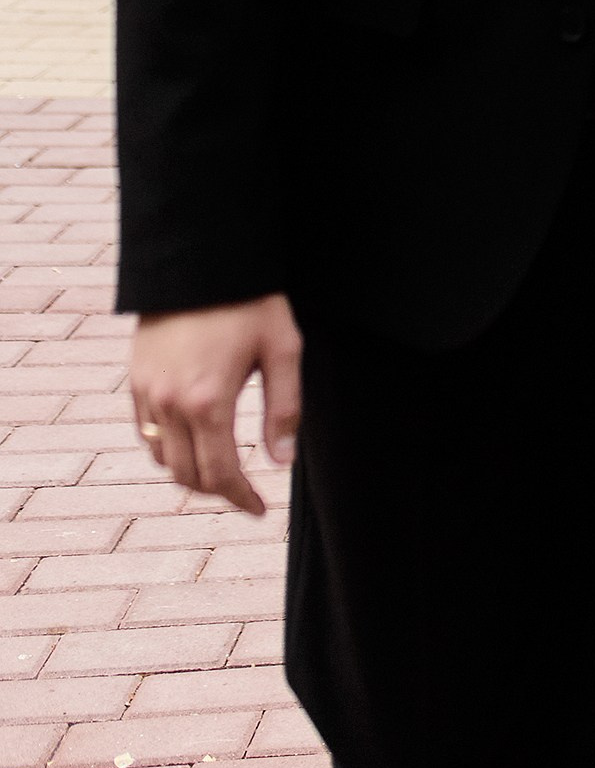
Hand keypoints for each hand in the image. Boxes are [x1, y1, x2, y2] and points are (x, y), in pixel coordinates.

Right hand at [130, 294, 301, 517]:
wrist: (202, 258)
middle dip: (216, 491)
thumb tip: (281, 461)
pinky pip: (145, 431)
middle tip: (243, 492)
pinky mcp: (135, 377)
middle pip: (186, 475)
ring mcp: (147, 391)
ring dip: (188, 472)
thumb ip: (284, 409)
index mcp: (208, 402)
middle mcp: (170, 404)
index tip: (260, 509)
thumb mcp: (283, 349)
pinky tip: (190, 442)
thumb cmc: (251, 300)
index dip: (241, 498)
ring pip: (161, 458)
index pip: (221, 474)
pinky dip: (165, 448)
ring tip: (218, 470)